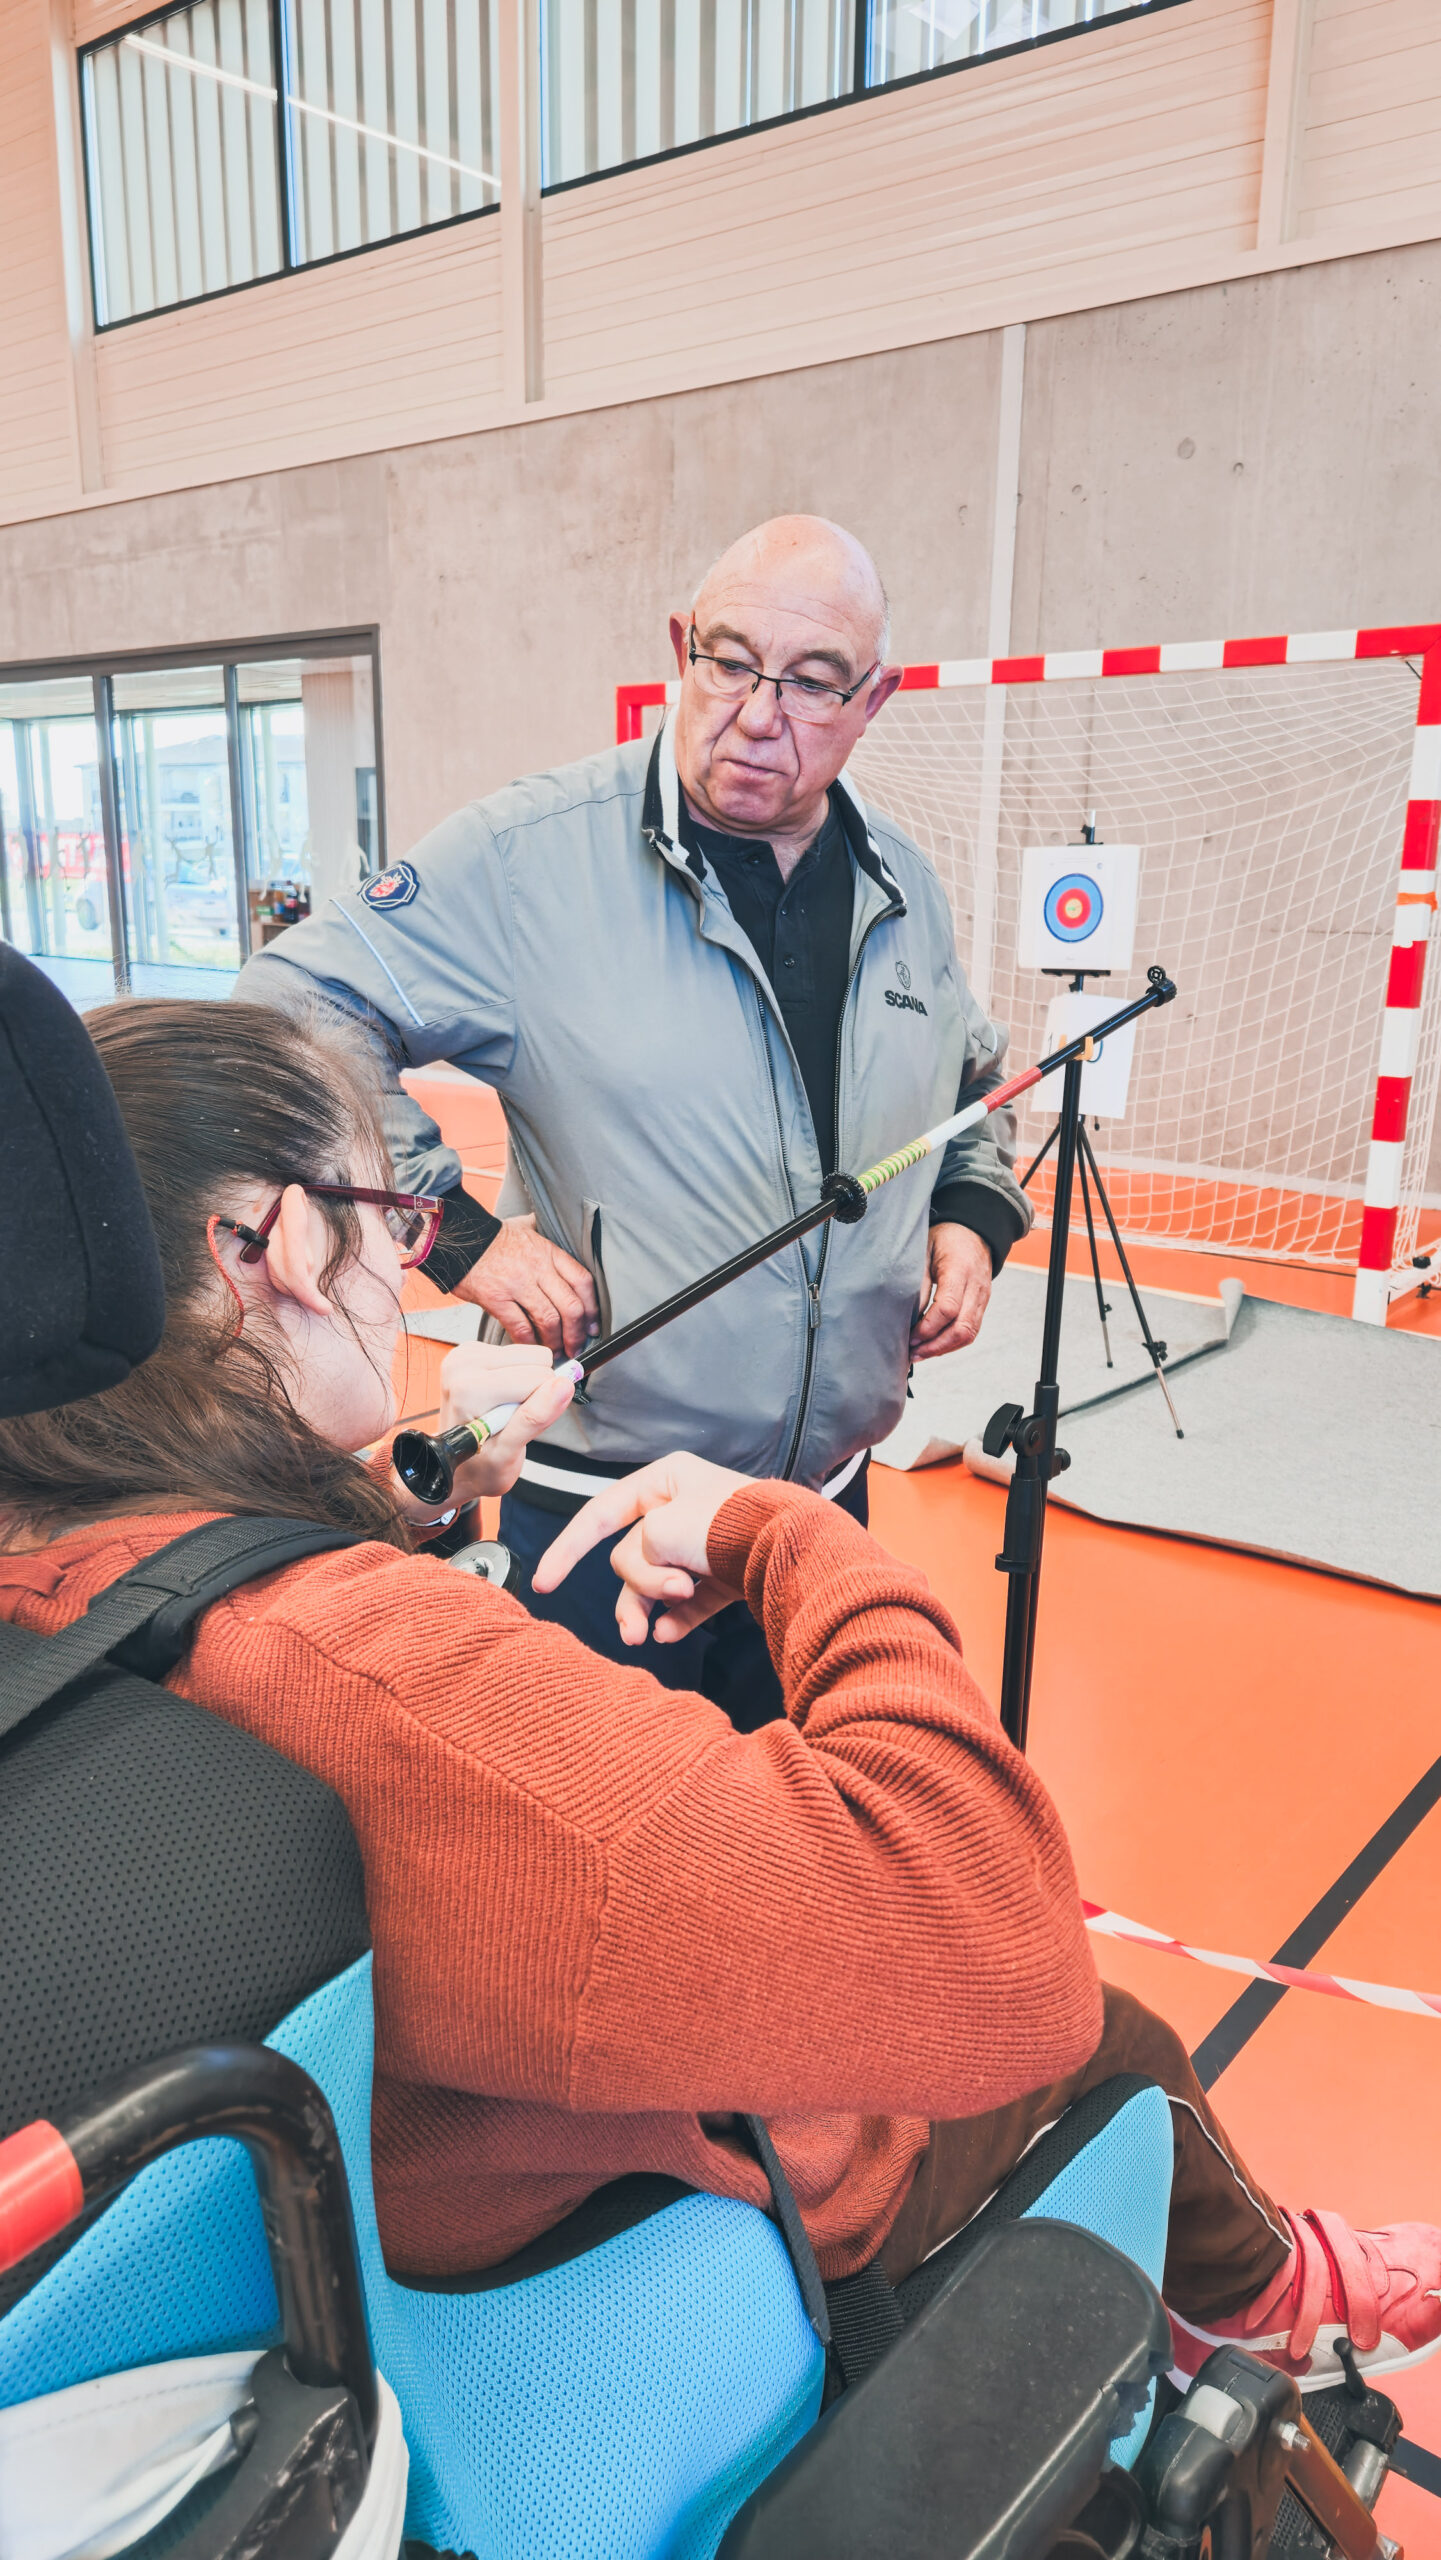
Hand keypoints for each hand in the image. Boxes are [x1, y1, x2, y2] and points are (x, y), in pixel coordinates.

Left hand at [392, 1342, 575, 1516]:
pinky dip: (517, 1377)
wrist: (457, 1467)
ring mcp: (465, 1355)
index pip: (538, 1378)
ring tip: (504, 1410)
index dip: (540, 1405)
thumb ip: (534, 1418)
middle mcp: (462, 1365)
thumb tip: (563, 1386)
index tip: (518, 1424)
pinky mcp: (473, 1350)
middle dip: (533, 1391)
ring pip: (532, 1355)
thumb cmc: (480, 1465)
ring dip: (525, 1384)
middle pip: (536, 1360)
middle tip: (511, 1418)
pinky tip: (500, 1399)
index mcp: (468, 1389)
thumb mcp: (508, 1454)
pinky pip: (519, 1354)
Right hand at [454, 1213, 598, 1355]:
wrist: (457, 1239)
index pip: (582, 1282)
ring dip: (556, 1342)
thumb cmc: (491, 1236)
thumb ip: (545, 1232)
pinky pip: (520, 1327)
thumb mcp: (525, 1226)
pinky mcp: (496, 1299)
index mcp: (549, 1252)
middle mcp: (537, 1268)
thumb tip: (559, 1228)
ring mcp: (517, 1284)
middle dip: (577, 1333)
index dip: (592, 1308)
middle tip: (577, 1346)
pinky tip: (532, 1348)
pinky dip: (530, 1342)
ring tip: (556, 1352)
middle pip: (570, 1306)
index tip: (593, 1325)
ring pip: (549, 1320)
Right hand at [532, 1451, 752, 1647]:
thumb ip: (633, 1555)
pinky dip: (676, 1620)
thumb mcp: (657, 1531)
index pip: (600, 1514)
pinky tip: (667, 1635)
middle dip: (641, 1583)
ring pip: (656, 1583)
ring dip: (650, 1605)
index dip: (567, 1549)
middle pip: (630, 1555)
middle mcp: (682, 1509)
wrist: (784, 1550)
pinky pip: (689, 1604)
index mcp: (664, 1481)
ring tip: (654, 1631)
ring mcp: (704, 1545)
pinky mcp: (724, 1576)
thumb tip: (649, 1581)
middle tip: (662, 1598)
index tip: (544, 1585)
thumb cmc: (721, 1525)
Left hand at [910, 1222, 992, 1359]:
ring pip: (969, 1334)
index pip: (948, 1308)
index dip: (928, 1327)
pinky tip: (933, 1346)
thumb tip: (908, 1316)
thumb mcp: (924, 1252)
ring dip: (944, 1348)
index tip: (909, 1336)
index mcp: (960, 1270)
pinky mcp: (982, 1304)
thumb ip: (918, 1282)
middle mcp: (976, 1287)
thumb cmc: (944, 1238)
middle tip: (913, 1353)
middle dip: (936, 1346)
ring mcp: (983, 1297)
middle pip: (962, 1328)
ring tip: (920, 1354)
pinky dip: (952, 1342)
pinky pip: (971, 1330)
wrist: (972, 1231)